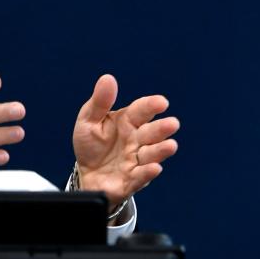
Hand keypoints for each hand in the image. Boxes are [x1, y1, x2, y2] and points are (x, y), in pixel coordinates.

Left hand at [72, 75, 179, 204]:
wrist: (87, 173)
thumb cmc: (91, 144)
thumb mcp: (88, 120)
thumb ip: (100, 102)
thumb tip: (107, 78)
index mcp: (127, 121)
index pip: (141, 111)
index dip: (151, 106)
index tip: (162, 102)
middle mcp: (136, 140)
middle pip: (151, 133)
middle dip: (162, 129)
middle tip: (172, 124)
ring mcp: (136, 160)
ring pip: (151, 154)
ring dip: (161, 150)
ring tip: (170, 145)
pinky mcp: (131, 180)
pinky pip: (140, 176)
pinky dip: (148, 173)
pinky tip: (154, 168)